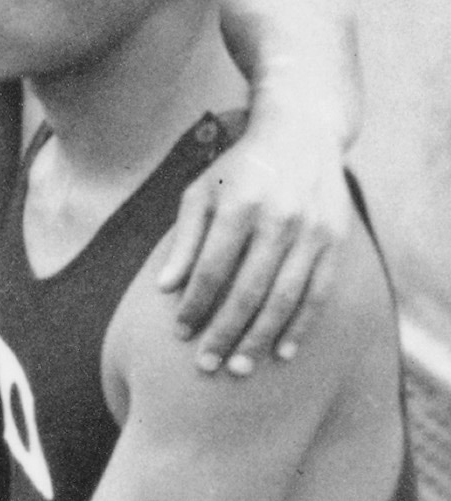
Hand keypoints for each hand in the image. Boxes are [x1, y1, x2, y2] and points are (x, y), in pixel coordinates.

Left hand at [156, 120, 345, 372]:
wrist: (302, 133)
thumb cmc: (240, 167)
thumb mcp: (202, 191)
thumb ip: (185, 239)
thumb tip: (166, 288)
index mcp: (239, 205)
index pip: (213, 268)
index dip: (195, 304)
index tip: (180, 333)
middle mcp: (278, 219)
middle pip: (248, 290)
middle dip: (225, 332)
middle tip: (206, 366)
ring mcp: (311, 232)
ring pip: (285, 298)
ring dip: (260, 338)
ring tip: (239, 367)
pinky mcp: (335, 241)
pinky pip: (318, 293)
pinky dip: (300, 326)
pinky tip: (281, 351)